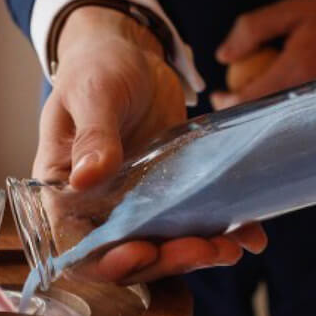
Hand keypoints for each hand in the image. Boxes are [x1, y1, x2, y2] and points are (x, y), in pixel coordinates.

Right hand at [39, 5, 264, 282]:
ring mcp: (136, 207)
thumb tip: (87, 176)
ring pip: (163, 249)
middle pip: (127, 257)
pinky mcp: (170, 197)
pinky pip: (191, 226)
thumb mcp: (92, 93)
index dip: (110, 261)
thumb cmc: (96, 68)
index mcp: (65, 194)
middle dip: (166, 261)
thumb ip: (93, 134)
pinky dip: (223, 234)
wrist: (129, 54)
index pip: (79, 246)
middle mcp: (98, 210)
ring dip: (197, 255)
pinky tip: (249, 236)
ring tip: (232, 247)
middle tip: (204, 248)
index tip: (144, 250)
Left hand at [210, 0, 315, 116]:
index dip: (227, 103)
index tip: (218, 97)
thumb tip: (222, 56)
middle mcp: (313, 97)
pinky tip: (290, 102)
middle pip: (263, 118)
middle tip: (233, 104)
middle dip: (244, 114)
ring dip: (269, 117)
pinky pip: (309, 123)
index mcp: (297, 70)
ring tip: (261, 102)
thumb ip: (252, 29)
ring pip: (286, 125)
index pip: (248, 100)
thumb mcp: (294, 9)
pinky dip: (294, 115)